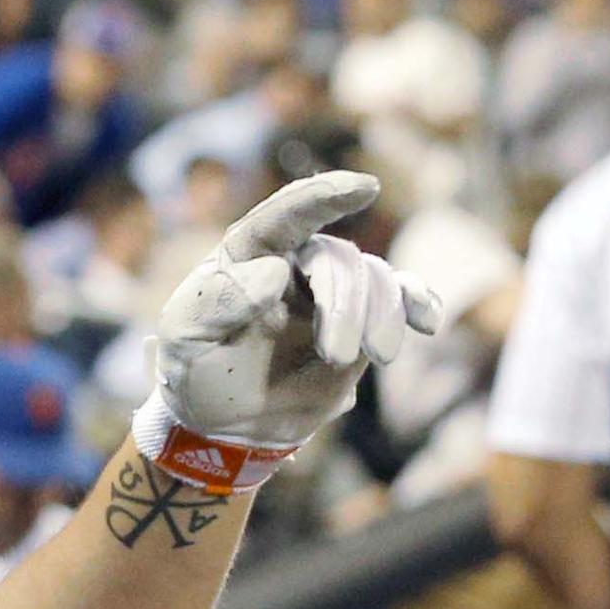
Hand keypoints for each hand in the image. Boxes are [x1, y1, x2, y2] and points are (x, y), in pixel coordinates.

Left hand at [127, 170, 445, 495]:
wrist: (225, 421)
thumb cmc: (195, 370)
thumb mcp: (183, 338)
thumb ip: (218, 302)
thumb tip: (277, 270)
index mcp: (246, 255)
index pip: (285, 215)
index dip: (323, 197)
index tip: (365, 187)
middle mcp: (294, 263)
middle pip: (337, 260)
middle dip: (344, 304)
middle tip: (335, 355)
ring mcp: (330, 292)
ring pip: (374, 280)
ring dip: (377, 317)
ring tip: (355, 360)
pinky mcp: (359, 322)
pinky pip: (400, 297)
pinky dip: (417, 302)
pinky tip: (426, 321)